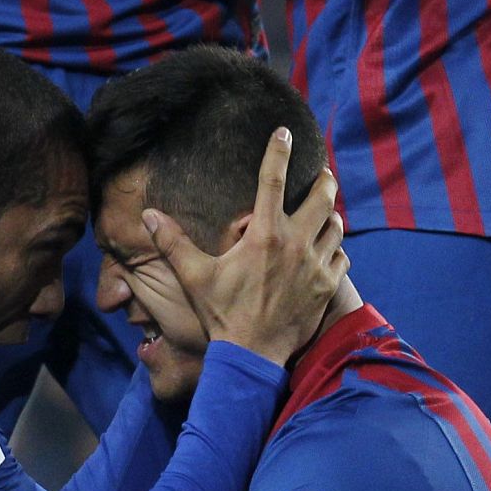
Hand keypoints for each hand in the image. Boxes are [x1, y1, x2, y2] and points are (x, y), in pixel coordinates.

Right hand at [141, 129, 346, 365]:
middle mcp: (296, 244)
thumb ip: (173, 243)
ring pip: (336, 226)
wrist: (251, 357)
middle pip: (323, 196)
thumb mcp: (195, 277)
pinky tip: (326, 252)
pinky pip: (341, 258)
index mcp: (265, 234)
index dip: (279, 150)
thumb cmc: (222, 315)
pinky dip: (335, 251)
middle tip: (321, 178)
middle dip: (324, 182)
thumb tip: (149, 215)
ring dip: (330, 217)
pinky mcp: (327, 287)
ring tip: (323, 215)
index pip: (273, 179)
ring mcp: (316, 266)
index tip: (284, 133)